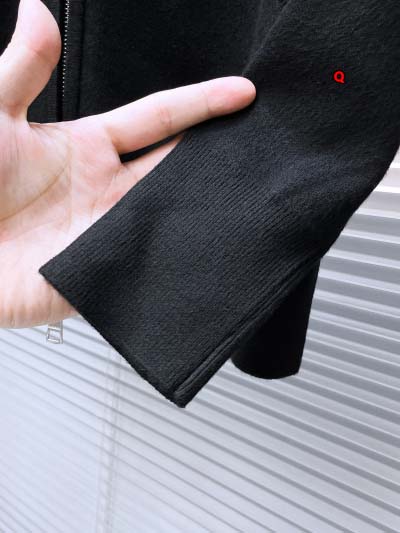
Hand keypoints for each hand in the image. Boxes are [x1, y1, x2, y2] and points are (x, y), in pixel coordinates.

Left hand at [0, 0, 255, 328]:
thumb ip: (24, 67)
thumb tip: (38, 10)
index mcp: (88, 149)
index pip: (159, 119)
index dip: (202, 104)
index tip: (243, 93)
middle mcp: (107, 190)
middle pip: (176, 166)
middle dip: (218, 152)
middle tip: (261, 141)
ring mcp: (110, 232)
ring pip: (173, 213)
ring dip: (208, 202)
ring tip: (254, 190)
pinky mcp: (105, 273)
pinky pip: (153, 261)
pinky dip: (183, 253)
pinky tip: (215, 244)